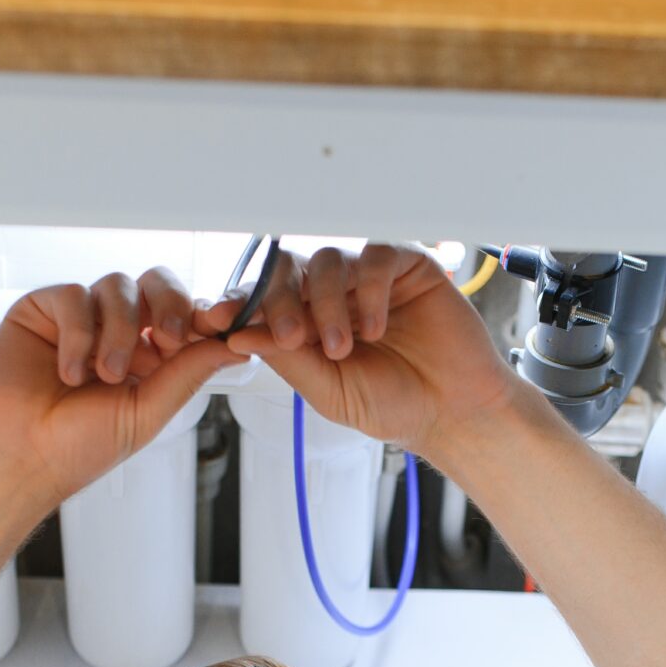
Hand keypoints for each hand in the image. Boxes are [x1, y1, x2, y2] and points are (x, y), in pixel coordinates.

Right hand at [0, 268, 240, 503]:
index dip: (201, 313)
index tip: (218, 323)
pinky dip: (79, 333)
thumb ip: (188, 373)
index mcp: (147, 356)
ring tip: (105, 375)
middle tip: (168, 337)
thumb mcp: (147, 412)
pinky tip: (70, 372)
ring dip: (120, 330)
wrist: (20, 457)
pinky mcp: (41, 310)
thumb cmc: (77, 447)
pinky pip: (73, 295)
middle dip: (170, 303)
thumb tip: (236, 346)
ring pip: (116, 285)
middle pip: (155, 283)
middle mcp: (115, 330)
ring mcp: (79, 318)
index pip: (182, 315)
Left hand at [201, 242, 531, 469]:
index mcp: (306, 322)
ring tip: (344, 348)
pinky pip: (374, 257)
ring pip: (327, 262)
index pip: (262, 300)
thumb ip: (287, 361)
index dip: (235, 304)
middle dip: (279, 302)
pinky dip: (367, 291)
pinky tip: (374, 328)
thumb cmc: (394, 403)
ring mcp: (366, 277)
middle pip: (288, 271)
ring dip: (326, 304)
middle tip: (289, 337)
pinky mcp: (404, 266)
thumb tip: (236, 335)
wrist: (453, 409)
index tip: (213, 319)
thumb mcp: (329, 391)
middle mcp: (332, 294)